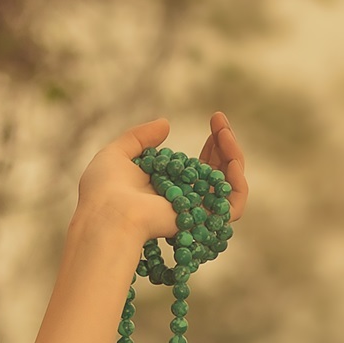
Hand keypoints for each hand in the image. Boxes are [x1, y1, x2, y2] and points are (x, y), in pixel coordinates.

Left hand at [72, 112, 250, 250]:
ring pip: (228, 187)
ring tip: (225, 133)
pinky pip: (233, 206)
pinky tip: (233, 159)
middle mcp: (182, 202)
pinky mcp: (202, 222)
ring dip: (233, 156)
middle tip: (220, 120)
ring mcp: (194, 213)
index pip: (199, 167)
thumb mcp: (117, 153)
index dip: (211, 144)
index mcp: (165, 189)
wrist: (108, 212)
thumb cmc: (105, 189)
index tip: (214, 120)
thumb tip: (166, 124)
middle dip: (224, 144)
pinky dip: (238, 183)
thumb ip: (140, 137)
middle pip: (217, 174)